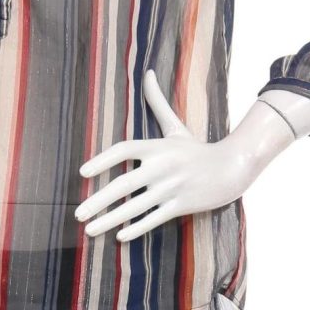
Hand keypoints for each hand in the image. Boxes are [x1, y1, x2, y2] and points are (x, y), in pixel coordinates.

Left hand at [76, 68, 264, 242]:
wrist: (232, 167)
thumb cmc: (196, 148)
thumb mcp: (176, 126)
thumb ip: (157, 102)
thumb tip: (147, 72)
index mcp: (157, 146)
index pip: (123, 150)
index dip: (102, 160)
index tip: (82, 173)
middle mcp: (162, 167)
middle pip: (124, 185)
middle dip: (98, 200)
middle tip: (77, 213)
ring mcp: (172, 188)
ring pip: (135, 207)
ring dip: (110, 220)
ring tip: (89, 229)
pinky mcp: (182, 205)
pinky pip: (154, 219)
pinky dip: (136, 228)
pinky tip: (119, 236)